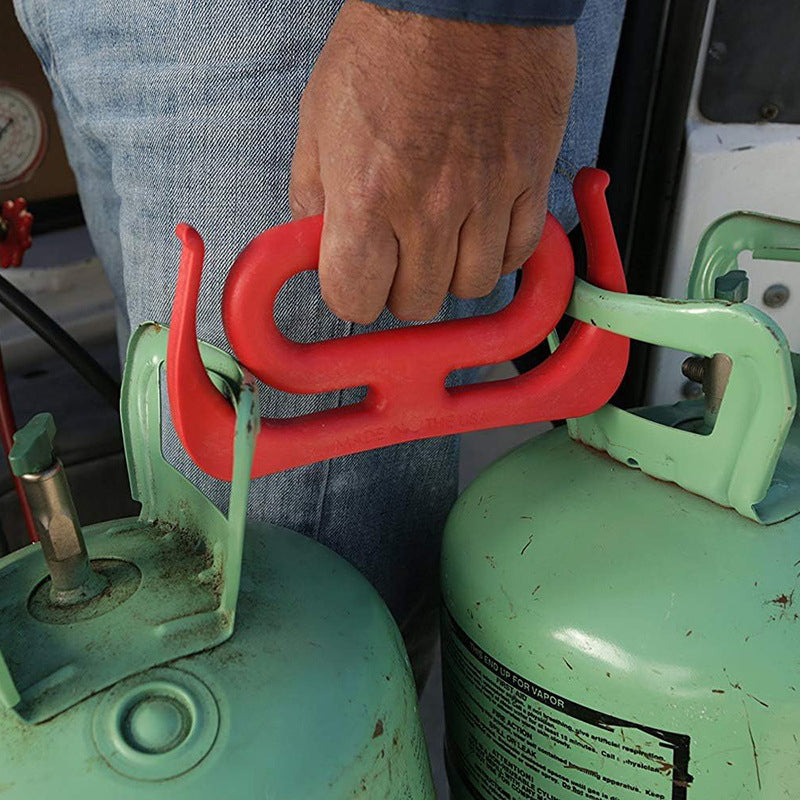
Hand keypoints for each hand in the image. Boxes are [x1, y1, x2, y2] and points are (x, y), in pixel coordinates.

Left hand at [290, 0, 576, 322]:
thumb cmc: (386, 47)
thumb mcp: (319, 117)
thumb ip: (313, 193)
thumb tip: (316, 242)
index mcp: (366, 196)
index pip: (355, 300)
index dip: (351, 294)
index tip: (355, 278)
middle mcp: (428, 208)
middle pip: (416, 304)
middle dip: (401, 289)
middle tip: (398, 257)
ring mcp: (486, 195)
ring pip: (472, 287)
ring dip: (452, 273)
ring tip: (443, 239)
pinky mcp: (531, 177)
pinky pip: (520, 251)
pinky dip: (500, 250)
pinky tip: (483, 225)